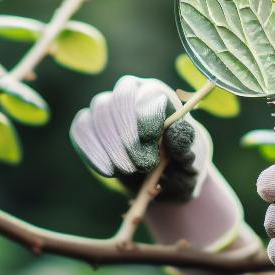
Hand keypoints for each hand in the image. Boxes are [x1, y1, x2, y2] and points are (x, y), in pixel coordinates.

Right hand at [69, 75, 210, 202]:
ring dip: (110, 145)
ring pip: (98, 112)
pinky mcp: (89, 126)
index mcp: (160, 95)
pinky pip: (81, 129)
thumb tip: (177, 131)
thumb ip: (187, 146)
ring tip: (127, 170)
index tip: (151, 143)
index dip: (146, 116)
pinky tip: (108, 170)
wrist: (161, 181)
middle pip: (119, 99)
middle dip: (127, 134)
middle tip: (139, 165)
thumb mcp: (193, 161)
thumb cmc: (181, 166)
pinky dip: (92, 150)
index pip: (147, 92)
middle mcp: (131, 94)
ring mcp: (107, 108)